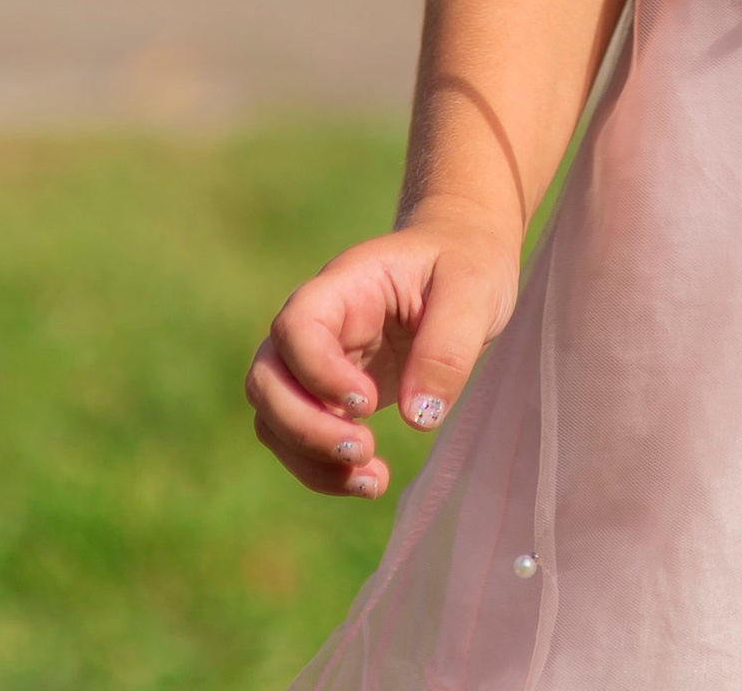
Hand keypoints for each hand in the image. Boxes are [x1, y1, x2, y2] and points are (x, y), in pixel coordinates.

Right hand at [246, 208, 520, 498]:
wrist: (463, 260)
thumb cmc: (466, 263)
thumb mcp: (475, 288)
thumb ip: (448, 346)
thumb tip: (418, 418)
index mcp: (346, 284)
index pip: (296, 327)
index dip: (318, 372)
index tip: (369, 402)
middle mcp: (320, 323)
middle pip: (267, 378)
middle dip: (304, 428)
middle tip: (365, 449)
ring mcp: (318, 360)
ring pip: (272, 416)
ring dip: (309, 458)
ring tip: (373, 481)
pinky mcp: (330, 395)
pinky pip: (299, 437)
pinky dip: (323, 469)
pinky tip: (371, 480)